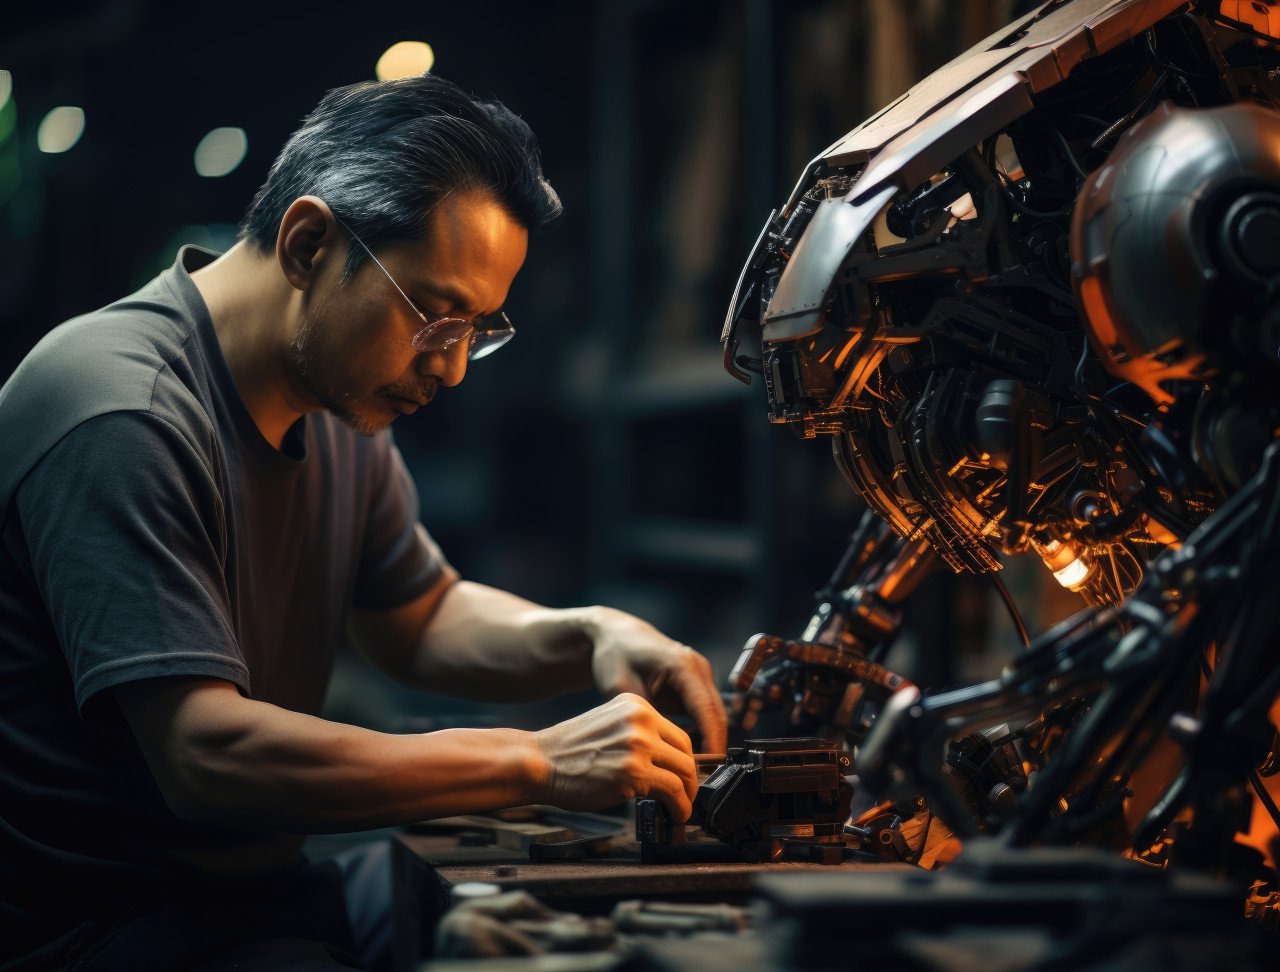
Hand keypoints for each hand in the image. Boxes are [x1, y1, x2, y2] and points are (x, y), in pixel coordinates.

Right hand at [533, 693, 697, 820]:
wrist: (539, 762)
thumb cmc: (567, 753)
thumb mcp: (608, 727)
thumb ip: (637, 735)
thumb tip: (665, 763)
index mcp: (634, 705)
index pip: (676, 733)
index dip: (684, 760)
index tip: (683, 776)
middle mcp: (640, 719)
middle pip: (685, 751)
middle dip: (690, 778)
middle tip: (686, 795)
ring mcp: (638, 743)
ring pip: (684, 770)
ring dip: (687, 795)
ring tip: (682, 808)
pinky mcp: (634, 770)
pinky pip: (673, 790)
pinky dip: (681, 806)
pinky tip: (676, 814)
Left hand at [587, 608, 727, 754]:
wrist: (614, 635)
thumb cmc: (615, 657)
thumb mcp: (625, 691)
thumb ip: (647, 720)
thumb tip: (665, 753)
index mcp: (683, 666)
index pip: (706, 710)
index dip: (711, 742)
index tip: (707, 768)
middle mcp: (698, 667)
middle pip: (716, 715)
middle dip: (712, 746)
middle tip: (697, 777)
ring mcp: (699, 673)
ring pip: (712, 715)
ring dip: (706, 740)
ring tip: (689, 768)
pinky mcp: (695, 681)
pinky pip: (703, 711)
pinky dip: (697, 730)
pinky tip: (682, 750)